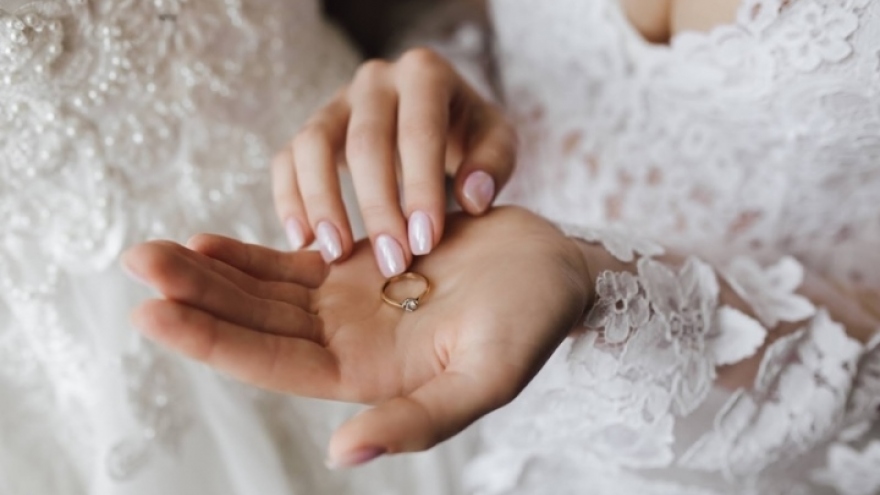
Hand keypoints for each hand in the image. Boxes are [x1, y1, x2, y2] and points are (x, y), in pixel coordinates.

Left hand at [123, 207, 590, 466]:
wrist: (552, 270)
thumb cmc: (531, 323)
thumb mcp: (487, 375)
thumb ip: (421, 419)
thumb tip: (343, 452)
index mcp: (368, 377)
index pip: (273, 363)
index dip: (212, 340)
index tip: (152, 311)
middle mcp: (346, 344)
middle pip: (256, 323)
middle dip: (195, 296)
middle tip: (137, 261)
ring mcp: (348, 305)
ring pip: (265, 291)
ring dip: (210, 272)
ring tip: (154, 250)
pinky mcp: (358, 266)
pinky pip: (292, 261)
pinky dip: (249, 254)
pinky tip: (207, 240)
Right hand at [272, 48, 515, 276]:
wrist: (439, 115)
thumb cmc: (470, 132)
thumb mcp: (496, 140)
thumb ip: (493, 165)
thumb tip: (473, 200)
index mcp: (424, 73)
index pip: (419, 131)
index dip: (420, 188)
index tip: (426, 243)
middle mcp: (375, 79)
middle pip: (365, 141)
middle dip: (378, 207)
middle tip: (392, 262)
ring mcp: (336, 101)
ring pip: (313, 145)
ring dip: (323, 203)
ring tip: (337, 255)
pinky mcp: (312, 129)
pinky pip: (287, 159)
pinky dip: (289, 199)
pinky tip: (303, 243)